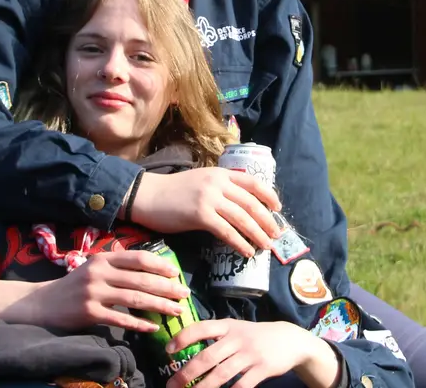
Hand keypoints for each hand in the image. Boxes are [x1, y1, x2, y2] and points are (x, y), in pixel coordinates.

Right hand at [0, 249, 190, 332]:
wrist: (44, 303)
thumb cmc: (75, 285)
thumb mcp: (94, 268)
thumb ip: (117, 266)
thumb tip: (150, 270)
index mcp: (103, 258)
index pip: (138, 258)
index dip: (160, 265)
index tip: (176, 273)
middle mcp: (99, 272)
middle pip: (141, 279)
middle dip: (166, 287)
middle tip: (185, 294)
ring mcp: (94, 292)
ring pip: (134, 298)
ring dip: (159, 305)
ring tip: (176, 311)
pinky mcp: (89, 312)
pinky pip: (120, 319)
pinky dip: (138, 324)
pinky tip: (152, 328)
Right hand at [129, 169, 282, 256]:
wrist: (147, 195)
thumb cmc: (173, 191)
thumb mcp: (202, 181)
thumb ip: (221, 188)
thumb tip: (242, 204)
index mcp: (220, 173)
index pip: (253, 181)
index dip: (269, 195)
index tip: (278, 208)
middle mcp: (218, 183)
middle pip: (251, 202)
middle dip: (267, 220)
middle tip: (276, 235)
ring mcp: (209, 198)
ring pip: (242, 218)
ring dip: (258, 234)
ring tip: (266, 246)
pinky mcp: (200, 215)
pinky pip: (227, 231)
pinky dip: (240, 242)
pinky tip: (246, 251)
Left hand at [164, 319, 340, 387]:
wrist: (290, 340)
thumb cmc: (255, 335)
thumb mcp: (237, 328)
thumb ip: (216, 336)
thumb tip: (186, 346)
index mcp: (228, 326)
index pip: (202, 328)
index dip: (184, 338)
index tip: (168, 350)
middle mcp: (237, 339)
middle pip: (208, 357)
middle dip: (187, 373)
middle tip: (171, 385)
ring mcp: (250, 355)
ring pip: (221, 375)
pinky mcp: (262, 370)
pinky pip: (241, 386)